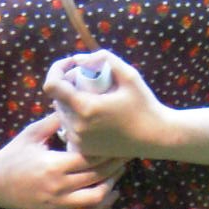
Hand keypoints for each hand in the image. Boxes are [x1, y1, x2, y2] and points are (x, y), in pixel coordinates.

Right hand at [0, 110, 127, 208]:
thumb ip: (56, 120)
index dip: (108, 150)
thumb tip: (77, 105)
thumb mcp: (32, 133)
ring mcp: (59, 203)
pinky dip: (102, 206)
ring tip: (119, 171)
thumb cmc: (13, 154)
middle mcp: (59, 186)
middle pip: (98, 176)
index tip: (119, 140)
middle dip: (115, 164)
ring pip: (96, 198)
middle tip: (126, 153)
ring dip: (112, 185)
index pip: (90, 158)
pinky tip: (111, 193)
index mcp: (54, 165)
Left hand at [47, 51, 179, 161]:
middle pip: (57, 99)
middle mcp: (76, 127)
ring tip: (96, 96)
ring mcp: (78, 141)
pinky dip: (77, 116)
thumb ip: (103, 59)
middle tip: (90, 79)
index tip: (72, 65)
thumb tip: (79, 59)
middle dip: (68, 84)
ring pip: (62, 113)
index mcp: (85, 108)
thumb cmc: (145, 106)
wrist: (156, 138)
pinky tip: (96, 113)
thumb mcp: (129, 75)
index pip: (52, 86)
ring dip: (72, 101)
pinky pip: (70, 127)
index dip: (57, 70)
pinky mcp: (83, 149)